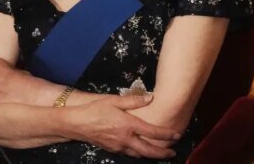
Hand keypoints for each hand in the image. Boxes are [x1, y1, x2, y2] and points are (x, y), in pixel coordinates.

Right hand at [65, 94, 179, 158]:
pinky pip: (129, 153)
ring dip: (151, 155)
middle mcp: (125, 138)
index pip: (152, 132)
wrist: (76, 123)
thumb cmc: (95, 110)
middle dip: (162, 153)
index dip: (166, 135)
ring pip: (139, 154)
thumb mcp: (114, 100)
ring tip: (160, 153)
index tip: (176, 135)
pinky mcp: (112, 150)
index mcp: (128, 125)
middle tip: (172, 153)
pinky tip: (141, 150)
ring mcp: (119, 146)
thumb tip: (150, 97)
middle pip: (149, 150)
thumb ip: (133, 100)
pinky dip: (138, 153)